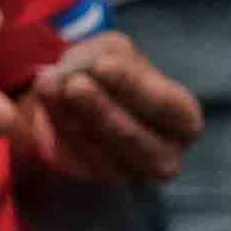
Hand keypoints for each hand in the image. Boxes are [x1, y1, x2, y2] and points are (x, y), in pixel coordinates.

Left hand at [13, 32, 203, 186]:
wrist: (79, 96)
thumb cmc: (110, 71)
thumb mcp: (116, 52)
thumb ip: (108, 56)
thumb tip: (90, 69)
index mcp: (184, 118)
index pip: (165, 106)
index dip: (133, 86)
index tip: (102, 65)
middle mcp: (166, 153)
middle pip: (134, 136)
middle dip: (100, 109)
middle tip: (73, 84)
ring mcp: (134, 173)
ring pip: (103, 150)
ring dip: (73, 118)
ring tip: (49, 85)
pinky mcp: (100, 178)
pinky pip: (77, 157)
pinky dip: (59, 127)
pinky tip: (47, 100)